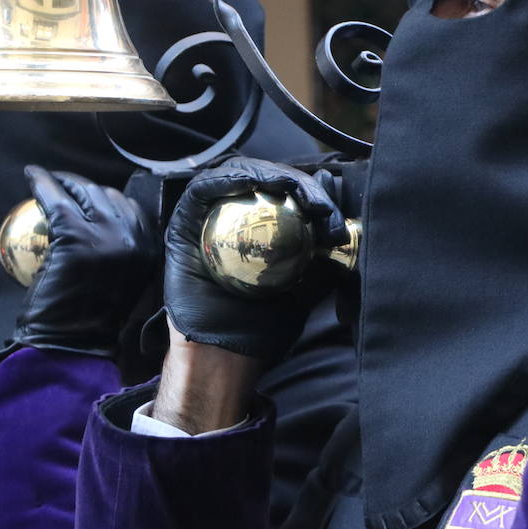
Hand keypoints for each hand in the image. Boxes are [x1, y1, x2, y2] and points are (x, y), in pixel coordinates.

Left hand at [0, 167, 157, 364]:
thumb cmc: (89, 321)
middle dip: (85, 185)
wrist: (72, 345)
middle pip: (108, 195)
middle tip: (64, 185)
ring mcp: (106, 235)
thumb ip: (123, 254)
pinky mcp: (75, 236)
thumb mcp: (123, 283)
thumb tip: (107, 228)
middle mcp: (134, 237)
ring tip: (48, 180)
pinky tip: (33, 176)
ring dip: (64, 181)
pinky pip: (56, 199)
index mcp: (149, 249)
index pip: (131, 208)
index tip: (88, 198)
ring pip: (84, 192)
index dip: (106, 198)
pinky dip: (42, 183)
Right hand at [154, 157, 346, 361]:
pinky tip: (253, 184)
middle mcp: (233, 217)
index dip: (312, 193)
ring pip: (237, 175)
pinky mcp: (185, 221)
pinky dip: (229, 180)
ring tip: (291, 188)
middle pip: (265, 179)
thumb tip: (342, 218)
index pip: (289, 194)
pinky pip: (204, 189)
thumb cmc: (263, 325)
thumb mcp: (308, 287)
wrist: (226, 354)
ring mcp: (207, 217)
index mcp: (261, 228)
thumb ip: (325, 256)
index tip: (331, 214)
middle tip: (317, 202)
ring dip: (267, 174)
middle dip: (297, 182)